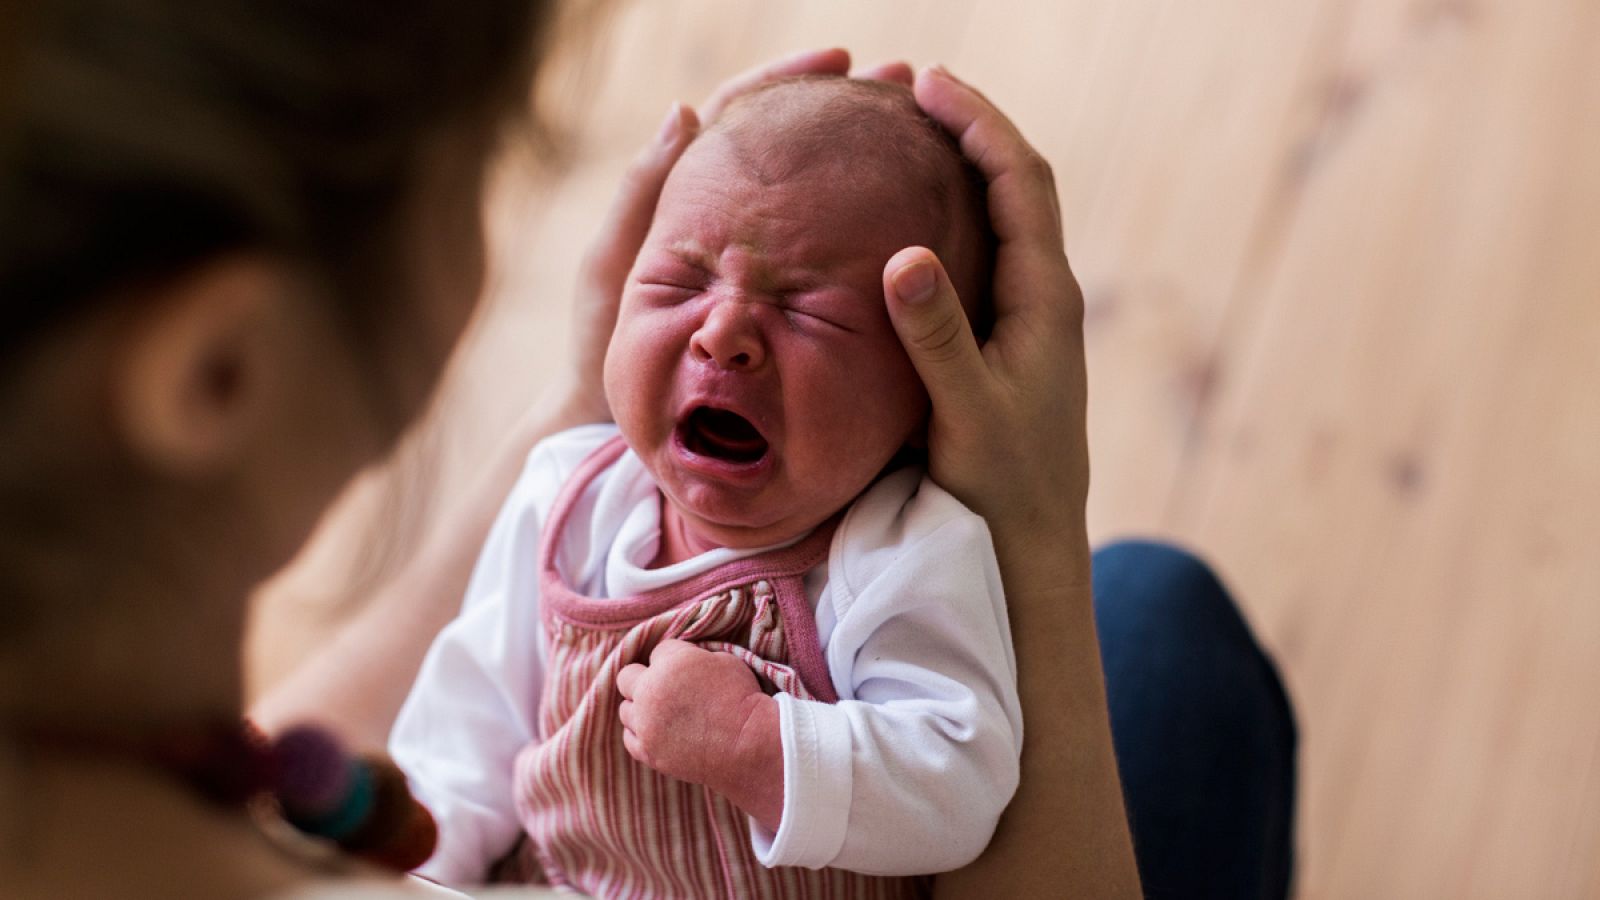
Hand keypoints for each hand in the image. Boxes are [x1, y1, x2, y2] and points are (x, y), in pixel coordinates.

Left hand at [555, 48, 913, 425]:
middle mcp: (733, 217)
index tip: (839, 61)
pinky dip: (864, 228)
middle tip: (902, 84)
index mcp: (690, 193)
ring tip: (921, 134)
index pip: (744, 113)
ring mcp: (762, 259)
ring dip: (865, 160)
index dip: (789, 80)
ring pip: (818, 195)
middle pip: (795, 144)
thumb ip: (642, 194)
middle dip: (848, 108)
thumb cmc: (604, 344)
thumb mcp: (614, 265)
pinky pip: (827, 255)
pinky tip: (909, 219)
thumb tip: (686, 110)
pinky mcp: (783, 300)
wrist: (615, 418)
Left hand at [616, 640, 783, 828]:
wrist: (750, 745)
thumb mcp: (725, 660)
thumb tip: (683, 660)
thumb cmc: (743, 700)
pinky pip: (630, 737)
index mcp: (671, 662)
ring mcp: (645, 724)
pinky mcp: (648, 751)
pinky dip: (641, 733)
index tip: (689, 671)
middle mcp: (650, 691)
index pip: (658, 651)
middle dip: (643, 678)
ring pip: (625, 710)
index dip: (675, 659)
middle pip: (627, 676)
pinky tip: (659, 732)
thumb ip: (693, 657)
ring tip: (664, 714)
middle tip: (665, 688)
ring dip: (640, 708)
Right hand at [882, 66, 1089, 582]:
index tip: (926, 82)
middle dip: (969, 127)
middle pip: (1016, 184)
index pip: (1020, 181)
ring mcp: (1029, 319)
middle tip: (910, 88)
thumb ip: (937, 337)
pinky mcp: (1007, 343)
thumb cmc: (1002, 486)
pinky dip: (951, 216)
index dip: (978, 122)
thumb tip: (906, 255)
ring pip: (1001, 217)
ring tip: (908, 134)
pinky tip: (909, 221)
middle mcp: (1045, 297)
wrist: (1032, 546)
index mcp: (1045, 298)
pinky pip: (983, 255)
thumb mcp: (965, 413)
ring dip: (962, 167)